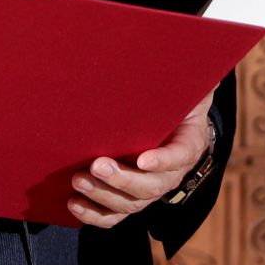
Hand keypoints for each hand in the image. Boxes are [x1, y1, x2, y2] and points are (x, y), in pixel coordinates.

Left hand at [68, 89, 215, 228]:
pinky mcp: (130, 200)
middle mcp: (171, 175)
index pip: (179, 156)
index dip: (163, 160)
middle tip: (97, 165)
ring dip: (103, 195)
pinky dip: (93, 215)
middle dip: (123, 179)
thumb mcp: (186, 88)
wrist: (172, 129)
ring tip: (79, 180)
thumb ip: (187, 76)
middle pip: (151, 187)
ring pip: (130, 205)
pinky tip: (74, 203)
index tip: (144, 159)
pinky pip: (114, 217)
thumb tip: (190, 47)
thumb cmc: (174, 104)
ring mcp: (149, 191)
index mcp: (187, 144)